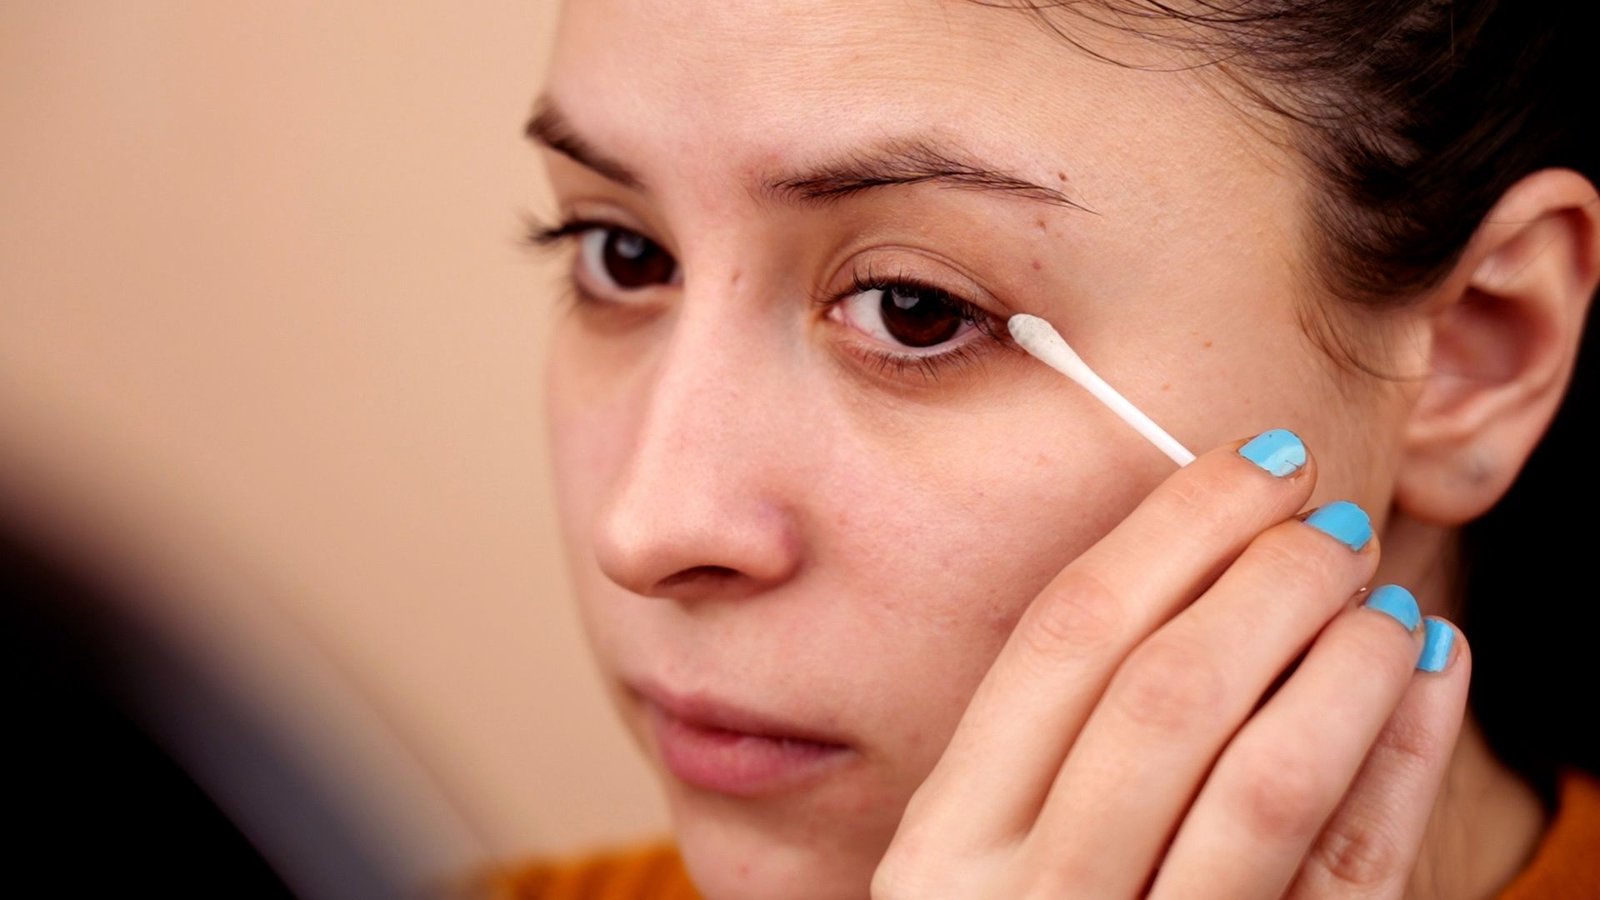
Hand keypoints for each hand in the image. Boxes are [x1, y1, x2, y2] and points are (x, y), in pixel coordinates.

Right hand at [872, 431, 1468, 898]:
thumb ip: (1038, 757)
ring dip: (1342, 661)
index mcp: (943, 845)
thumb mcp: (973, 870)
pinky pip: (1347, 876)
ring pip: (1263, 783)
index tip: (1253, 465)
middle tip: (1331, 521)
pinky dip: (1403, 759)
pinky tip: (1429, 672)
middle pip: (1164, 693)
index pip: (1064, 639)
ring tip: (1382, 589)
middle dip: (1264, 581)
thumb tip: (1183, 572)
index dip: (1172, 532)